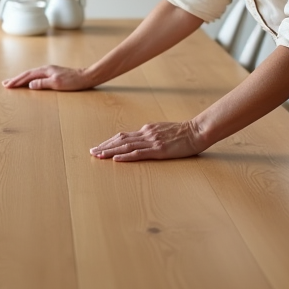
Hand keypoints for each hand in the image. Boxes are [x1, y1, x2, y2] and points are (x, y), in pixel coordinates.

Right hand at [1, 65, 95, 91]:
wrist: (86, 77)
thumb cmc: (73, 81)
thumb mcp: (57, 83)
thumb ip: (43, 83)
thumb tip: (30, 84)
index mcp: (45, 70)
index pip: (27, 76)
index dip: (16, 81)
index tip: (7, 85)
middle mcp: (46, 69)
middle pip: (27, 74)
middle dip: (15, 79)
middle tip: (4, 83)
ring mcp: (49, 71)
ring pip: (31, 75)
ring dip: (21, 79)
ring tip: (13, 82)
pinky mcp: (53, 74)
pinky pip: (36, 76)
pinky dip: (29, 79)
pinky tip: (28, 81)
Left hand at [90, 121, 205, 161]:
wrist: (197, 131)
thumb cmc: (183, 133)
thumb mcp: (164, 130)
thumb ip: (152, 134)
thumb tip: (142, 139)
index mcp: (147, 129)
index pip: (124, 136)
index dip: (110, 142)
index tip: (99, 146)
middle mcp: (146, 133)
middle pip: (121, 140)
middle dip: (105, 146)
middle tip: (92, 152)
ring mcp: (152, 141)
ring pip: (126, 147)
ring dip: (110, 152)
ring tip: (98, 156)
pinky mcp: (159, 150)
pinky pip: (139, 153)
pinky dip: (125, 157)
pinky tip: (116, 159)